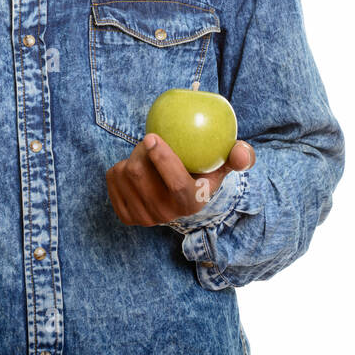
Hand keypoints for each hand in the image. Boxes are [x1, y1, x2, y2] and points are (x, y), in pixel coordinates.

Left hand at [106, 134, 254, 226]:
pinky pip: (113, 180)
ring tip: (145, 156)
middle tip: (149, 139)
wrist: (180, 195)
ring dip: (131, 157)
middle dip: (141, 150)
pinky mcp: (125, 215)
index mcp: (192, 203)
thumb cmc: (203, 171)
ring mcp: (144, 218)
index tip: (152, 136)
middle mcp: (167, 215)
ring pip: (125, 175)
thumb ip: (239, 156)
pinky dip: (120, 167)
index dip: (162, 160)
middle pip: (141, 176)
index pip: (176, 185)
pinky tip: (134, 169)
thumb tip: (242, 151)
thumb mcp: (223, 164)